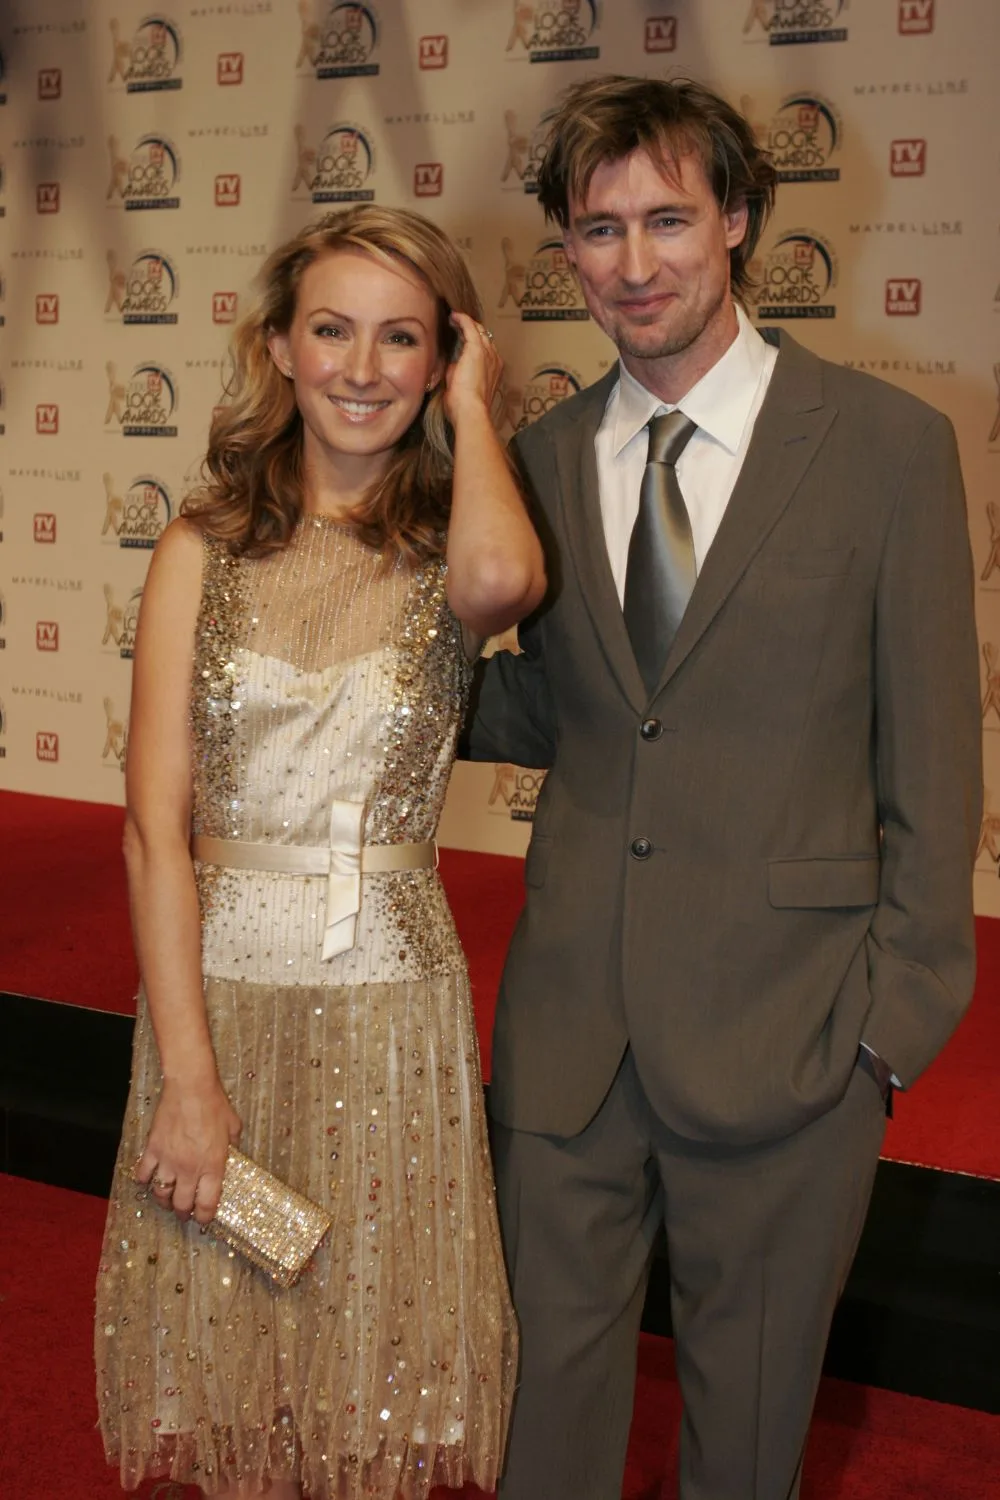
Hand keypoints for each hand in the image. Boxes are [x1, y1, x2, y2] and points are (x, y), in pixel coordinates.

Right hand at [133, 1076, 240, 1225]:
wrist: (191, 1087)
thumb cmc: (214, 1104)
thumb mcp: (233, 1127)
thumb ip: (232, 1145)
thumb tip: (232, 1152)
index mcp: (213, 1166)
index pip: (207, 1204)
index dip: (205, 1217)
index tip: (204, 1219)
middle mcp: (190, 1169)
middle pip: (182, 1204)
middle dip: (183, 1213)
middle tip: (184, 1213)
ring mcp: (169, 1160)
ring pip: (161, 1194)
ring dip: (164, 1200)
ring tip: (167, 1199)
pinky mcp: (153, 1149)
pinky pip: (143, 1173)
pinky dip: (144, 1180)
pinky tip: (148, 1179)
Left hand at [442, 312, 502, 427]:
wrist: (470, 410)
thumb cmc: (465, 406)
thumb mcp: (461, 386)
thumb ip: (458, 372)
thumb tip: (452, 363)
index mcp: (492, 370)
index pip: (485, 350)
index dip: (474, 341)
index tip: (462, 336)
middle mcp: (494, 359)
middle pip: (484, 337)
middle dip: (471, 329)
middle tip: (457, 324)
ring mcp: (487, 353)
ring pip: (479, 330)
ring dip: (467, 323)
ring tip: (454, 319)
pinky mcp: (477, 349)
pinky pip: (470, 327)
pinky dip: (462, 320)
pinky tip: (453, 316)